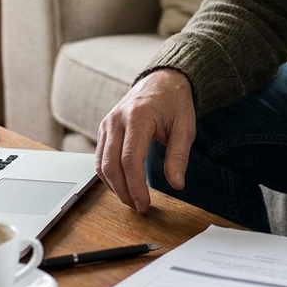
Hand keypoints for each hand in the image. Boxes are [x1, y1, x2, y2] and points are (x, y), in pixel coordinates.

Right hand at [95, 68, 195, 213]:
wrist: (162, 79)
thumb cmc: (175, 102)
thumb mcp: (185, 127)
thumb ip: (179, 156)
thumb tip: (177, 184)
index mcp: (138, 116)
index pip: (130, 159)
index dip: (136, 186)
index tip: (145, 204)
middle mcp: (117, 119)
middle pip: (111, 165)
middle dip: (123, 191)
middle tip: (138, 207)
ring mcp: (107, 123)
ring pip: (101, 163)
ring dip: (114, 186)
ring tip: (132, 200)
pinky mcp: (104, 128)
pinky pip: (100, 157)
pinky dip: (108, 175)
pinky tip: (123, 185)